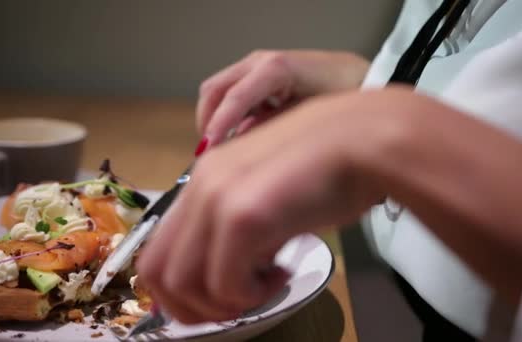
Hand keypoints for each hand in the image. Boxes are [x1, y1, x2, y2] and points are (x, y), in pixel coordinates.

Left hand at [137, 91, 384, 323]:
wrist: (365, 141)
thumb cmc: (328, 168)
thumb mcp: (268, 196)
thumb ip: (240, 227)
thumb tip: (232, 272)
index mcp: (202, 182)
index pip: (157, 251)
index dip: (177, 291)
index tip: (218, 299)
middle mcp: (199, 187)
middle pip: (156, 273)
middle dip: (192, 307)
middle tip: (238, 303)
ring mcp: (217, 198)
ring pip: (183, 284)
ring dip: (223, 302)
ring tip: (264, 285)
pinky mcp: (243, 215)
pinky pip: (225, 283)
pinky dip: (251, 294)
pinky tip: (282, 271)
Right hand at [195, 50, 368, 147]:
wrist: (366, 78)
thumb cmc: (345, 95)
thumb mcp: (310, 117)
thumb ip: (272, 128)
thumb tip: (242, 142)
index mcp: (275, 68)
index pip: (233, 98)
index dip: (217, 126)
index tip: (207, 151)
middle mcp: (261, 62)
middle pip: (214, 89)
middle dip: (208, 121)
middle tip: (210, 152)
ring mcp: (259, 65)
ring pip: (220, 90)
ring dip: (217, 117)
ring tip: (226, 147)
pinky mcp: (263, 75)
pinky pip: (235, 93)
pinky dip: (232, 114)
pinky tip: (245, 134)